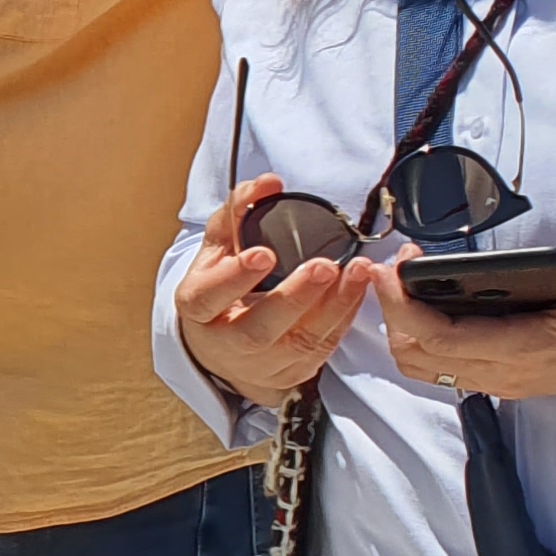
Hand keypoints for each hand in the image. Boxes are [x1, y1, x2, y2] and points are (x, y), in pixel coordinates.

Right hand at [174, 177, 371, 403]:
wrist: (222, 346)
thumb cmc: (219, 289)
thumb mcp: (216, 249)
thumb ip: (237, 212)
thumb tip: (268, 183)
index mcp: (197, 308)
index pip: (209, 296)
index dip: (235, 278)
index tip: (264, 254)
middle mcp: (225, 342)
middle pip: (259, 328)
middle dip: (295, 297)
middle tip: (325, 266)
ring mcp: (260, 363)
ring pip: (300, 342)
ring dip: (334, 305)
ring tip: (357, 271)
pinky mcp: (292, 373)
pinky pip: (323, 348)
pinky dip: (344, 316)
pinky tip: (357, 289)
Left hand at [375, 230, 555, 401]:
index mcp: (533, 351)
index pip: (445, 339)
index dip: (405, 306)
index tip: (387, 268)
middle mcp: (510, 373)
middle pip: (419, 356)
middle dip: (392, 312)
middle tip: (393, 265)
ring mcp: (506, 378)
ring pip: (425, 365)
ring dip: (403, 326)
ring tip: (405, 279)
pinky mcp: (507, 374)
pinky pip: (445, 364)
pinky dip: (421, 335)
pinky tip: (427, 299)